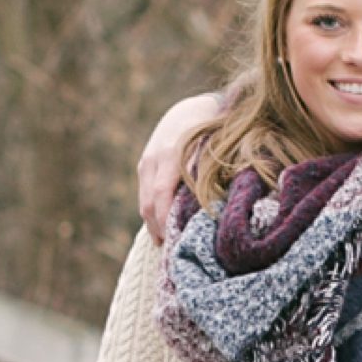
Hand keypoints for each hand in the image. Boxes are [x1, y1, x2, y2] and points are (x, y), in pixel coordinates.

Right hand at [137, 92, 220, 239]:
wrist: (189, 108)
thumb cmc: (210, 128)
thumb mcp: (214, 145)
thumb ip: (210, 171)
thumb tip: (217, 206)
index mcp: (171, 154)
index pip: (161, 195)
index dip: (166, 220)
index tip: (175, 241)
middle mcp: (154, 159)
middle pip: (149, 203)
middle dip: (159, 229)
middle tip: (172, 252)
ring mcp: (146, 163)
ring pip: (145, 202)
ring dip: (154, 225)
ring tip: (168, 244)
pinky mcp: (144, 167)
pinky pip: (145, 195)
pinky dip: (153, 214)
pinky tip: (164, 228)